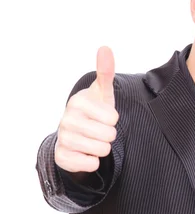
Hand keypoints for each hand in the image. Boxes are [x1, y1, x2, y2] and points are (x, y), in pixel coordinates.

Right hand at [55, 46, 118, 172]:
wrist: (76, 136)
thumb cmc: (94, 112)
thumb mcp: (102, 93)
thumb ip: (105, 72)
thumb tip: (105, 48)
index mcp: (78, 102)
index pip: (113, 118)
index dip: (113, 120)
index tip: (103, 117)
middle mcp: (67, 119)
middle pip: (109, 135)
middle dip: (109, 135)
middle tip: (99, 131)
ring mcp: (63, 138)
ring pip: (101, 150)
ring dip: (102, 148)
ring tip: (94, 141)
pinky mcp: (62, 157)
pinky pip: (91, 164)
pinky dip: (93, 161)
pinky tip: (86, 153)